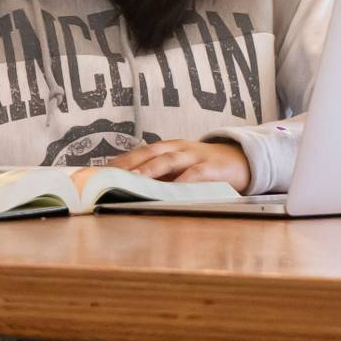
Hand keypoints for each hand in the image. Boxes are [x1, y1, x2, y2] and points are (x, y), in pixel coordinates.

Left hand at [104, 139, 251, 193]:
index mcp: (167, 148)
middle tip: (109, 176)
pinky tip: (174, 189)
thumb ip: (160, 176)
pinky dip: (183, 181)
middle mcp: (177, 148)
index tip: (99, 173)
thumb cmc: (204, 167)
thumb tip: (130, 191)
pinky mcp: (212, 167)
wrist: (242, 159)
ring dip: (150, 170)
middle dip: (128, 164)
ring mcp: (194, 156)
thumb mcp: (181, 168)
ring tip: (134, 180)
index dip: (119, 161)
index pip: (138, 152)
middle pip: (148, 153)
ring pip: (168, 160)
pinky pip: (195, 174)